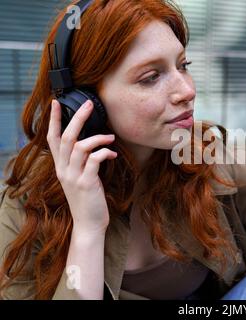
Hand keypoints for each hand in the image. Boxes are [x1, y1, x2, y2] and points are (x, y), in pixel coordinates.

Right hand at [47, 99, 116, 233]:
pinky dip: (104, 153)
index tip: (56, 103)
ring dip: (97, 138)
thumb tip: (94, 145)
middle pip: (66, 137)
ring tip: (110, 138)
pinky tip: (112, 155)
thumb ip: (82, 162)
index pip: (52, 139)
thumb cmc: (87, 200)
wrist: (88, 224)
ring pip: (79, 146)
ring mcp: (73, 177)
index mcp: (60, 167)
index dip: (53, 120)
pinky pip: (94, 160)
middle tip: (88, 104)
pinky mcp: (86, 183)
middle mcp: (63, 170)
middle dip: (77, 118)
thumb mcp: (80, 178)